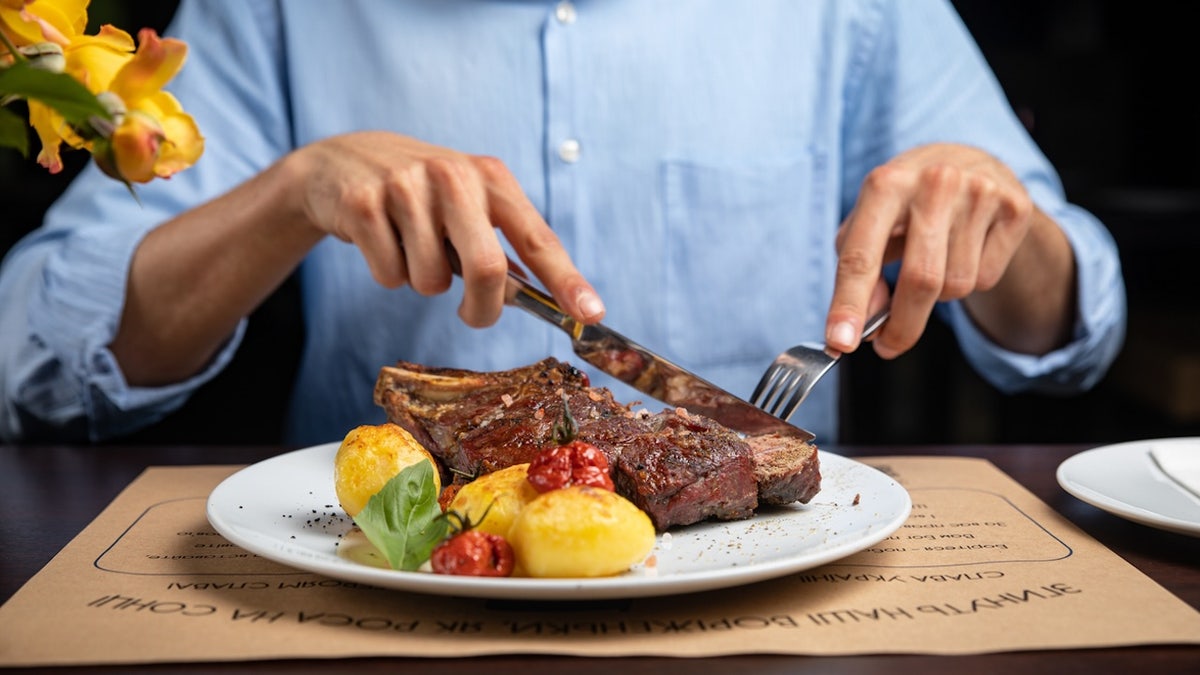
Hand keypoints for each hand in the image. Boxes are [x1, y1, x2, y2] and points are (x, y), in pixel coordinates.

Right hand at [288, 131, 604, 326]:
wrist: (340, 163)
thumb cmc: (421, 196)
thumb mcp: (467, 204)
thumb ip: (500, 246)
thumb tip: (531, 298)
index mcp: (490, 177)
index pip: (537, 237)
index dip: (566, 280)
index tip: (591, 314)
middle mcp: (452, 175)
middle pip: (487, 270)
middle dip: (483, 309)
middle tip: (472, 315)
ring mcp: (405, 187)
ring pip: (431, 282)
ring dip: (425, 284)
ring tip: (411, 249)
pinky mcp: (363, 203)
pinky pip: (390, 276)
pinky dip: (389, 275)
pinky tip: (381, 242)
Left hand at [826, 143, 1071, 357]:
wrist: (968, 160)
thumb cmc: (906, 200)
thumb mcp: (870, 221)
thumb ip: (859, 269)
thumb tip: (868, 320)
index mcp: (886, 183)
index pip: (861, 256)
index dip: (848, 303)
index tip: (839, 343)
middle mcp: (935, 182)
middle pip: (920, 280)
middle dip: (901, 327)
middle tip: (887, 347)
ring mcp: (980, 193)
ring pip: (955, 286)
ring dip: (938, 294)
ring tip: (934, 260)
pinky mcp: (1015, 208)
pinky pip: (985, 278)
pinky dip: (969, 279)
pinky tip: (964, 249)